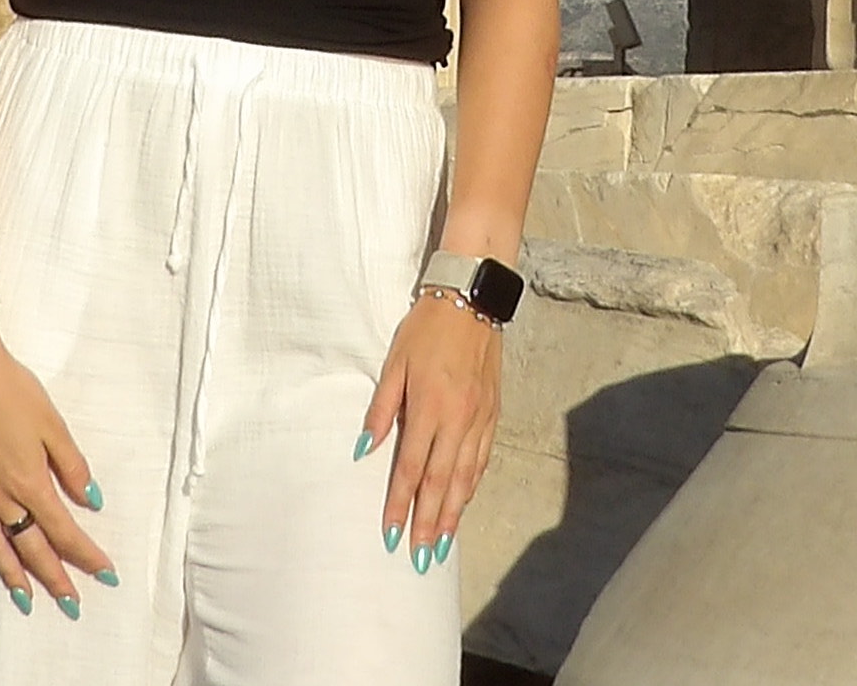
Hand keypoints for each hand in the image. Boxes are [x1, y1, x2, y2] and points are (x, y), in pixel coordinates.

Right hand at [0, 322, 115, 615]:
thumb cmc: (15, 392)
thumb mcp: (54, 426)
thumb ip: (72, 467)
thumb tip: (91, 502)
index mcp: (30, 484)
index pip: (64, 532)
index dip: (86, 555)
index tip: (106, 573)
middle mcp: (1, 496)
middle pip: (30, 548)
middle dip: (53, 578)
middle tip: (71, 603)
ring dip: (11, 574)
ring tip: (24, 597)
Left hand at [362, 292, 502, 566]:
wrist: (472, 300)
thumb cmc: (426, 329)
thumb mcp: (395, 364)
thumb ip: (381, 409)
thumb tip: (364, 449)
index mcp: (430, 408)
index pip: (412, 468)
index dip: (400, 504)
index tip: (390, 533)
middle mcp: (458, 420)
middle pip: (442, 482)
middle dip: (429, 522)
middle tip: (420, 556)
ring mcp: (479, 418)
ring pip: (466, 476)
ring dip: (453, 512)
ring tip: (442, 541)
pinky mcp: (492, 412)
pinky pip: (482, 458)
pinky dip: (472, 484)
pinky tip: (465, 500)